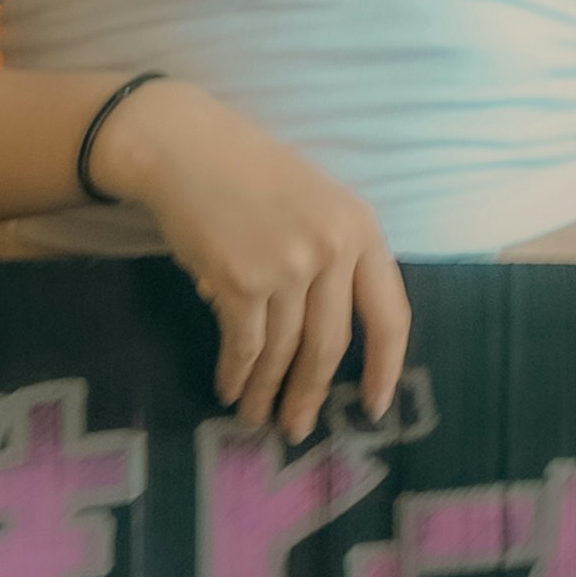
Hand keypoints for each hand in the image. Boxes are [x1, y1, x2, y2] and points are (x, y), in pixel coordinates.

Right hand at [90, 79, 406, 439]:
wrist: (185, 147)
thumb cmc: (249, 175)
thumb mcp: (318, 205)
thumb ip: (338, 261)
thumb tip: (330, 344)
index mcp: (362, 229)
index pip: (390, 315)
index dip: (386, 369)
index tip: (374, 407)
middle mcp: (334, 249)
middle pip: (330, 345)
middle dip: (310, 394)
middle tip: (296, 429)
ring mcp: (289, 266)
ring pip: (283, 350)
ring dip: (268, 391)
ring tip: (256, 417)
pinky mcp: (241, 279)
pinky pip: (245, 344)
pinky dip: (237, 373)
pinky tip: (231, 389)